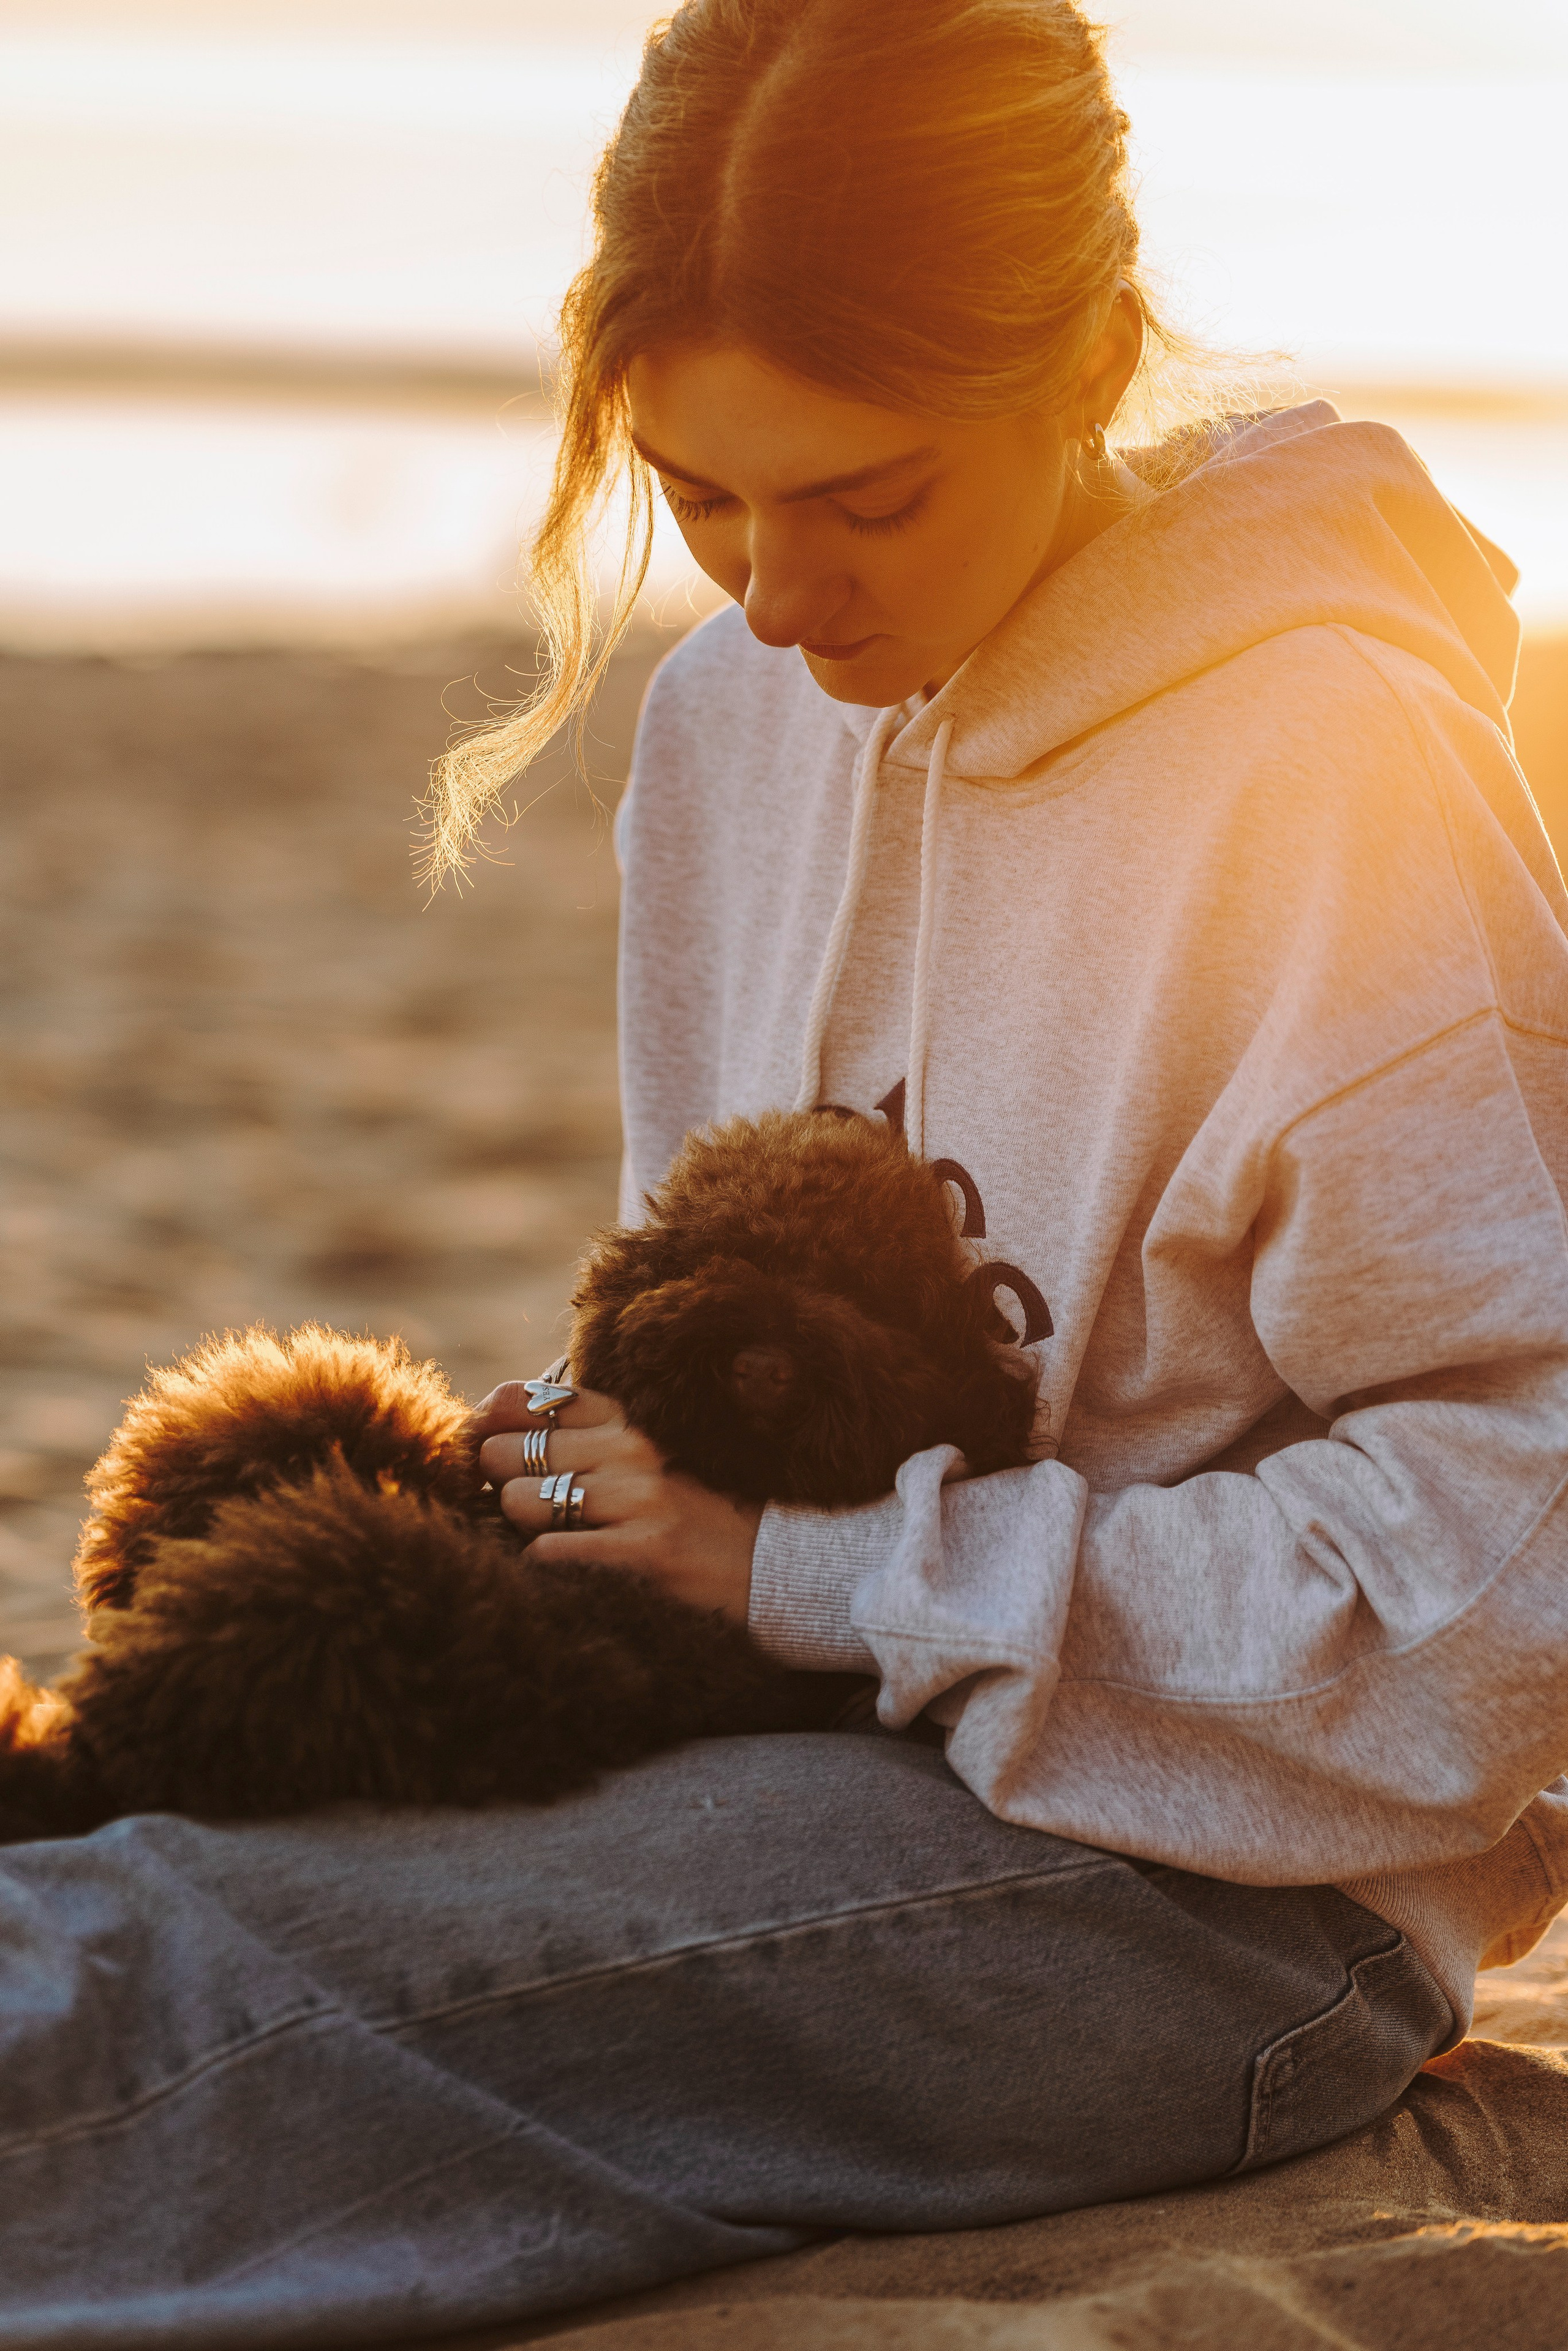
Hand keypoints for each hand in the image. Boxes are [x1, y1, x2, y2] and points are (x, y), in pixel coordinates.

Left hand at [473, 1383, 761, 1624]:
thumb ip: (580, 1438)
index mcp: (629, 1421)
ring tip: (560, 1541)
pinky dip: (545, 1568)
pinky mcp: (643, 1551)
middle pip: (508, 1452)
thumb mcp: (643, 1460)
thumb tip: (488, 1428)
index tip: (490, 1449)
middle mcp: (631, 1449)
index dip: (491, 1426)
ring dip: (524, 1530)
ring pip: (519, 1502)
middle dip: (502, 1485)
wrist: (770, 1569)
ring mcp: (639, 1499)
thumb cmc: (691, 1517)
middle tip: (527, 1509)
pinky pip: (547, 1553)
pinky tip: (574, 1572)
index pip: (529, 1401)